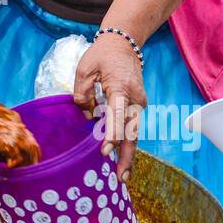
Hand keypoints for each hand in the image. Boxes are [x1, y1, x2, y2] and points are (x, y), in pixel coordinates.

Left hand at [72, 34, 146, 181]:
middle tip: (121, 177)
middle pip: (132, 131)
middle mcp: (135, 98)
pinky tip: (122, 159)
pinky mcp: (138, 106)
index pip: (117, 114)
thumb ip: (82, 93)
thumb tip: (86, 116)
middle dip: (127, 155)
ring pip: (135, 132)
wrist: (124, 44)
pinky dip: (128, 143)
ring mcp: (139, 103)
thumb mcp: (85, 69)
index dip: (112, 134)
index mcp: (120, 87)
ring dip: (129, 153)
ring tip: (122, 176)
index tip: (104, 151)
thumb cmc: (102, 56)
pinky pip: (132, 127)